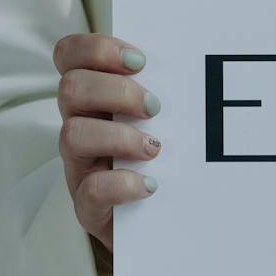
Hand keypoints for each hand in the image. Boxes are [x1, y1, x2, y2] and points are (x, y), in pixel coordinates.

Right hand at [53, 33, 161, 252]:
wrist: (164, 225)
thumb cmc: (165, 161)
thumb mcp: (163, 118)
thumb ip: (167, 89)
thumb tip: (206, 58)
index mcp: (93, 98)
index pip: (69, 56)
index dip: (95, 49)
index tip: (139, 60)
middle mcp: (80, 126)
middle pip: (70, 88)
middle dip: (116, 91)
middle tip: (154, 107)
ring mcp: (80, 167)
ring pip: (72, 135)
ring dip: (118, 136)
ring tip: (154, 148)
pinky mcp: (89, 207)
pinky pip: (90, 190)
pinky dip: (122, 183)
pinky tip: (150, 184)